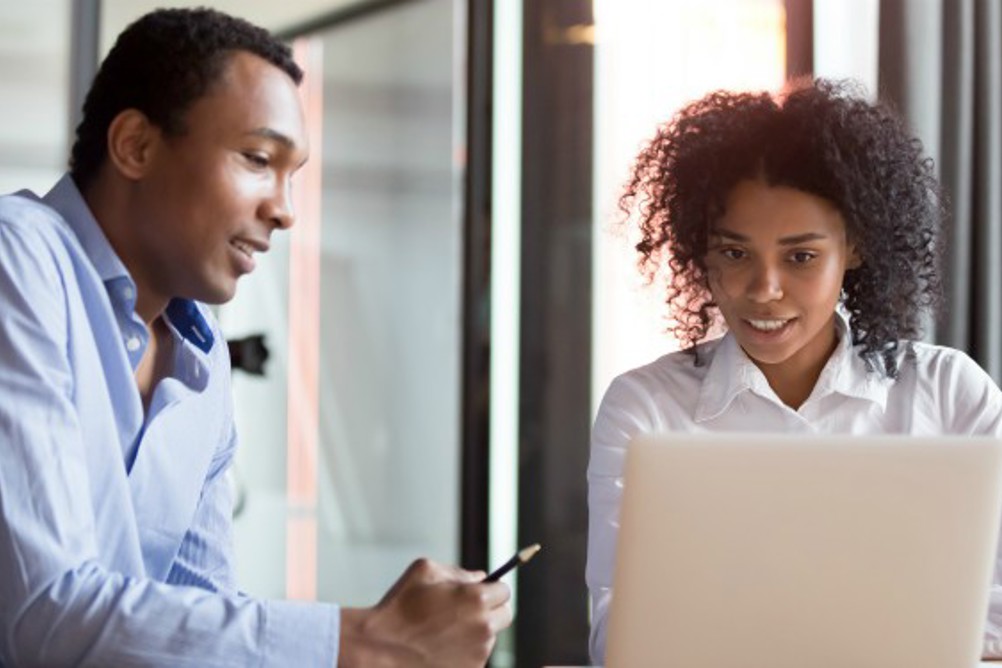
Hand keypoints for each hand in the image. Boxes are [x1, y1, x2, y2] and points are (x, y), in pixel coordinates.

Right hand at [338, 558, 512, 666]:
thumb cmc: (399, 607)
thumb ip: (458, 571)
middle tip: (469, 610)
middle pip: (505, 615)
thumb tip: (480, 577)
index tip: (483, 591)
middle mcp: (483, 627)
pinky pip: (475, 657)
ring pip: (489, 637)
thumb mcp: (425, 571)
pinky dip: (464, 652)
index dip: (493, 589)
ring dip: (476, 632)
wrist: (378, 647)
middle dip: (492, 610)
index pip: (504, 591)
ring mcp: (478, 653)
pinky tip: (440, 647)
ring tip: (444, 631)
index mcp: (476, 599)